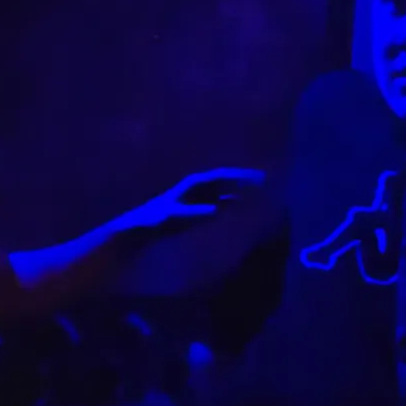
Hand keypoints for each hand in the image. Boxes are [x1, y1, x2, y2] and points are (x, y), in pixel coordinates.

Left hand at [114, 167, 266, 237]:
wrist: (138, 228)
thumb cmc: (154, 221)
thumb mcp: (173, 218)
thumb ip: (193, 214)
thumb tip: (215, 211)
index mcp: (194, 184)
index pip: (223, 176)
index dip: (242, 176)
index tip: (260, 178)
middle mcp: (197, 186)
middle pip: (226, 180)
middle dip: (246, 180)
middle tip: (268, 182)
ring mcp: (197, 195)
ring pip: (224, 189)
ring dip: (240, 190)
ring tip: (259, 193)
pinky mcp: (196, 206)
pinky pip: (220, 199)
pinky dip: (233, 200)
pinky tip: (241, 206)